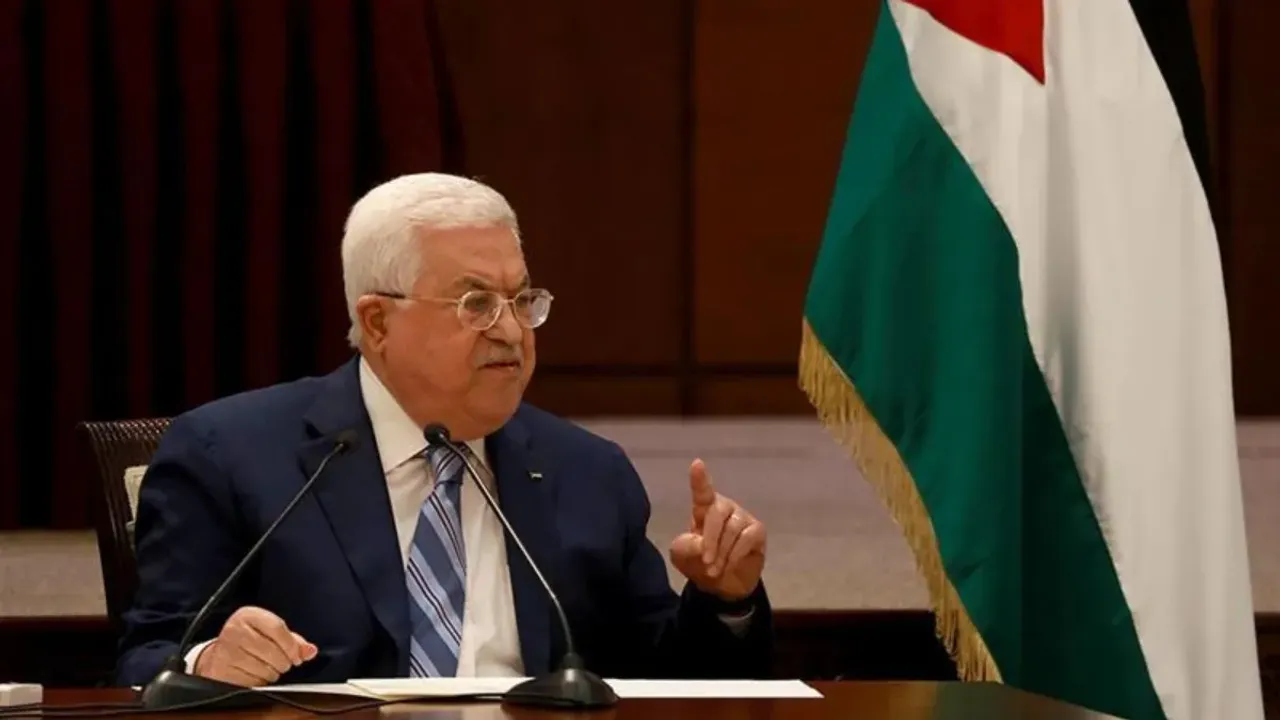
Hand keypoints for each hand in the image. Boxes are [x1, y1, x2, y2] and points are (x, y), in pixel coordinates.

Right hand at [194, 606, 317, 686]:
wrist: (219, 652)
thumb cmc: (250, 640)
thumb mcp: (270, 632)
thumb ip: (293, 641)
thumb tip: (310, 651)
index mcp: (248, 615)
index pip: (277, 628)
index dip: (292, 646)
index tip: (297, 657)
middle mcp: (234, 630)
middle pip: (272, 651)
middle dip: (284, 662)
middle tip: (283, 664)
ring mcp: (225, 650)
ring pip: (262, 668)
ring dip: (272, 674)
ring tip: (270, 669)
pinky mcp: (220, 669)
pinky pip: (250, 682)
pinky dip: (259, 682)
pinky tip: (257, 675)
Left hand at [668, 459, 766, 601]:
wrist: (722, 585)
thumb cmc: (699, 563)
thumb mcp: (682, 555)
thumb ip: (686, 545)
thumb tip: (703, 544)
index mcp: (703, 508)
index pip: (702, 491)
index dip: (699, 478)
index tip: (697, 464)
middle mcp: (725, 508)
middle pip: (717, 512)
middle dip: (710, 538)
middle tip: (705, 561)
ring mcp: (743, 518)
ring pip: (732, 529)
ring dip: (722, 553)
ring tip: (714, 570)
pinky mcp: (758, 531)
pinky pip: (747, 538)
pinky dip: (735, 555)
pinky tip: (730, 565)